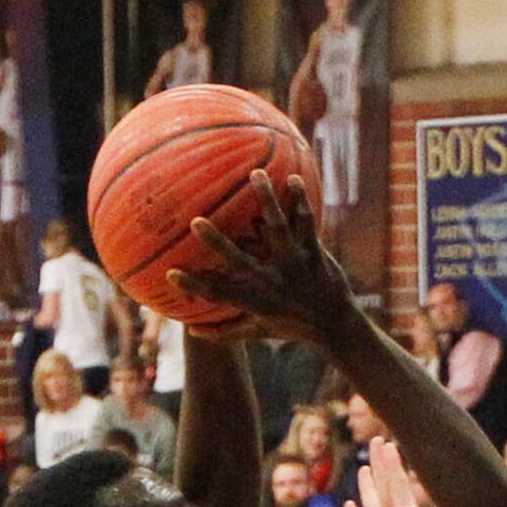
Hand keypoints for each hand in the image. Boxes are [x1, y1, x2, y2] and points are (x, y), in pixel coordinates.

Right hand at [160, 173, 356, 344]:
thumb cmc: (291, 326)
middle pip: (240, 261)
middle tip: (195, 221)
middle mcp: (273, 283)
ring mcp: (294, 265)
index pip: (218, 296)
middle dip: (217, 243)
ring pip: (278, 230)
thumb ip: (224, 331)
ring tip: (255, 174)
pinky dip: (300, 201)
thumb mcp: (257, 331)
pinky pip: (306, 224)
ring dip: (267, 201)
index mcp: (255, 301)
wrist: (336, 326)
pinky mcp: (314, 253)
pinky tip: (292, 177)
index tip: (170, 273)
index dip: (195, 286)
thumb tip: (191, 330)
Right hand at [343, 439, 447, 506]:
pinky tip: (349, 506)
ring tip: (364, 470)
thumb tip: (452, 488)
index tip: (389, 444)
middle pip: (384, 488)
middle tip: (377, 441)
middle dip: (381, 466)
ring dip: (367, 488)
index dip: (393, 465)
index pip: (399, 485)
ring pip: (372, 506)